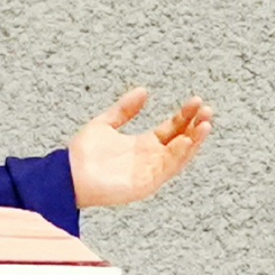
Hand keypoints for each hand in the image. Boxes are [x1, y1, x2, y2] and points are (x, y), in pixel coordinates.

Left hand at [68, 87, 210, 210]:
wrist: (66, 174)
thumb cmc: (82, 154)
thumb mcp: (105, 123)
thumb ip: (124, 109)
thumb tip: (144, 90)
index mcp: (143, 145)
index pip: (172, 129)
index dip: (185, 115)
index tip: (196, 100)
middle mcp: (150, 159)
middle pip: (181, 141)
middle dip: (195, 126)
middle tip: (207, 110)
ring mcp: (150, 172)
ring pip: (179, 156)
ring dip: (194, 141)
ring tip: (205, 124)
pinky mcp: (145, 184)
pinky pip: (167, 169)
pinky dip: (178, 155)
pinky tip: (186, 141)